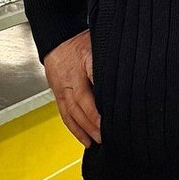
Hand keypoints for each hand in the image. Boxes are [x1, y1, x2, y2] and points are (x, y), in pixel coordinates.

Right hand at [44, 30, 99, 147]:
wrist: (57, 37)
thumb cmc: (79, 41)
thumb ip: (105, 65)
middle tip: (105, 137)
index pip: (87, 95)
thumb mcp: (96, 47)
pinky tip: (83, 137)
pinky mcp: (58, 93)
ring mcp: (61, 88)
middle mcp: (68, 81)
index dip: (96, 111)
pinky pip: (64, 114)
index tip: (107, 122)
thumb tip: (121, 80)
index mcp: (79, 68)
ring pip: (70, 113)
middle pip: (78, 107)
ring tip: (95, 142)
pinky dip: (74, 128)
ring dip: (83, 130)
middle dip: (91, 125)